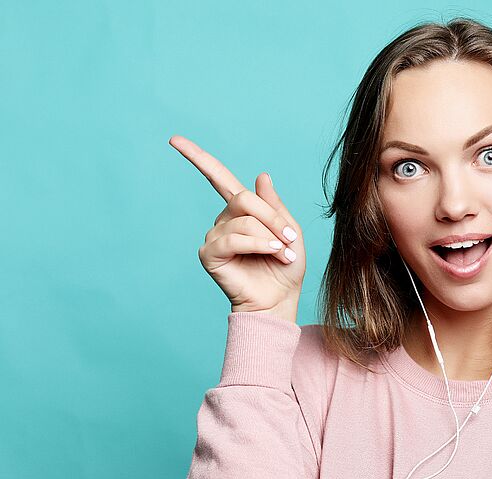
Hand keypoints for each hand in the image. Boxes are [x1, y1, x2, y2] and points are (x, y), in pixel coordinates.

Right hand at [169, 135, 305, 321]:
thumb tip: (261, 175)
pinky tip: (271, 254)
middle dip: (272, 218)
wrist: (280, 299)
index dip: (197, 158)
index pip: (217, 177)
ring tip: (282, 253)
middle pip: (244, 199)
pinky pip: (233, 239)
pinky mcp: (209, 254)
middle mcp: (224, 220)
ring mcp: (214, 236)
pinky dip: (257, 244)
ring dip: (269, 237)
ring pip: (243, 221)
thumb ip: (274, 205)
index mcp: (241, 210)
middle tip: (289, 239)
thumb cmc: (285, 266)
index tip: (174, 139)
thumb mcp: (290, 230)